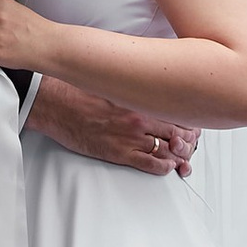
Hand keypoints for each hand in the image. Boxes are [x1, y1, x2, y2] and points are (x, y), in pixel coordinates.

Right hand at [24, 75, 198, 180]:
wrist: (54, 103)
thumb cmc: (78, 90)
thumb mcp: (111, 80)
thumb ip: (133, 84)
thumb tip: (149, 82)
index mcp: (139, 97)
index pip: (178, 110)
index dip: (190, 119)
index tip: (192, 123)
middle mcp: (139, 117)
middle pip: (178, 132)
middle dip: (188, 140)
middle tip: (190, 142)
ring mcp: (130, 137)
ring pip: (168, 150)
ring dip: (179, 155)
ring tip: (183, 156)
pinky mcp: (118, 153)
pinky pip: (150, 164)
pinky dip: (164, 167)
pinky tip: (167, 166)